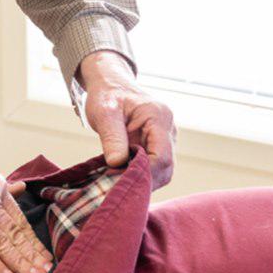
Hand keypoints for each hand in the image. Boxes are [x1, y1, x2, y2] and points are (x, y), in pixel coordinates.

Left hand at [76, 50, 177, 189]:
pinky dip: (141, 173)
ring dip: (143, 178)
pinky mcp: (158, 144)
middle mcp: (168, 128)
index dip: (145, 173)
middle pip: (166, 166)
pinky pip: (155, 166)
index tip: (123, 181)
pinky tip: (124, 175)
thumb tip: (116, 164)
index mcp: (158, 116)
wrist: (109, 85)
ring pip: (163, 169)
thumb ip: (112, 137)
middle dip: (145, 179)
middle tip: (120, 187)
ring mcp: (165, 137)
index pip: (162, 156)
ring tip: (120, 182)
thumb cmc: (106, 95)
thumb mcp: (104, 112)